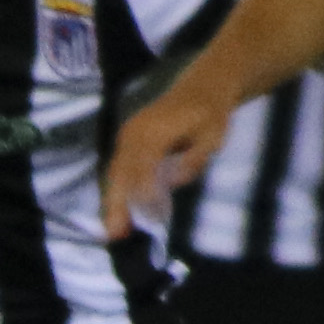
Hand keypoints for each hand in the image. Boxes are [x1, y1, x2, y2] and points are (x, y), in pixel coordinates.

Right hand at [100, 88, 225, 239]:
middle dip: (117, 204)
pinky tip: (117, 211)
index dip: (145, 196)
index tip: (153, 219)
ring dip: (112, 201)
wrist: (200, 89)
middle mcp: (134, 133)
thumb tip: (172, 181)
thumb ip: (193, 160)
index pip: (143, 168)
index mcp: (154, 131)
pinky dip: (116, 191)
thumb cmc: (209, 115)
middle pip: (121, 173)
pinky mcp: (127, 140)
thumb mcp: (212, 137)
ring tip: (113, 230)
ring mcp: (128, 135)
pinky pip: (118, 168)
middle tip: (115, 234)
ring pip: (115, 173)